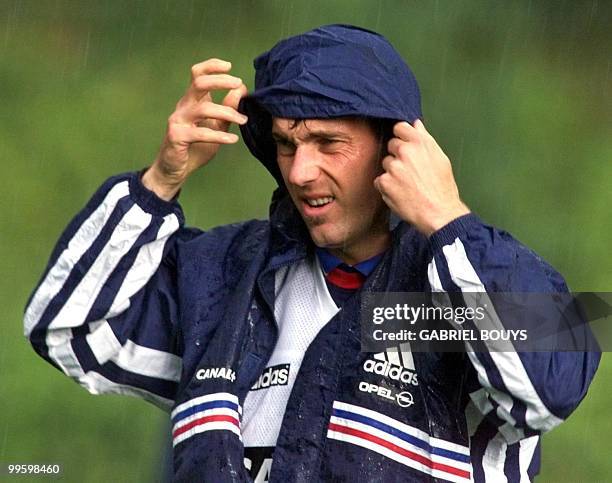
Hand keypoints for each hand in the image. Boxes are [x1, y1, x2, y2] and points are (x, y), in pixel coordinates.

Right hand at [143, 58, 247, 199]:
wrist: (175, 169)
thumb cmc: (195, 147)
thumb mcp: (216, 126)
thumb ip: (227, 109)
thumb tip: (242, 89)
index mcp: (192, 101)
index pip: (197, 74)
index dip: (212, 66)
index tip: (229, 66)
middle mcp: (184, 106)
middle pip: (199, 83)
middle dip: (221, 81)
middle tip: (239, 84)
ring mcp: (178, 120)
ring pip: (204, 108)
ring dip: (227, 112)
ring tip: (243, 120)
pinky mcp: (177, 136)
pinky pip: (201, 133)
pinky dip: (220, 136)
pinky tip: (233, 140)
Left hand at [374, 120, 469, 235]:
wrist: (438, 212)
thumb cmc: (442, 187)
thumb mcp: (440, 158)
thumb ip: (425, 138)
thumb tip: (416, 124)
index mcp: (420, 143)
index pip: (400, 127)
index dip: (401, 136)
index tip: (404, 144)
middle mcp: (405, 152)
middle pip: (391, 145)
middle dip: (398, 155)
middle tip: (409, 170)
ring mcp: (393, 167)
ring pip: (385, 163)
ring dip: (392, 172)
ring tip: (407, 184)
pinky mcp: (385, 182)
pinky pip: (379, 180)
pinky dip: (386, 186)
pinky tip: (400, 192)